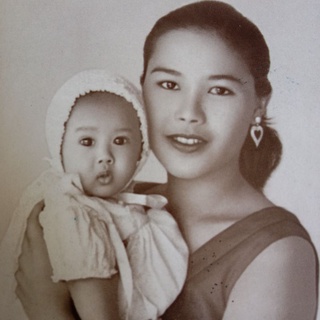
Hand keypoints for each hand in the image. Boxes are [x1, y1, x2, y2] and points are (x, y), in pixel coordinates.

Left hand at [15, 201, 73, 318]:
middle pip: (28, 235)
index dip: (37, 210)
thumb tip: (84, 230)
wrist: (51, 318)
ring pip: (26, 251)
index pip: (34, 224)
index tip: (44, 202)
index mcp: (38, 252)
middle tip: (49, 217)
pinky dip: (31, 259)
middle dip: (37, 223)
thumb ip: (76, 245)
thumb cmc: (64, 292)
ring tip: (48, 241)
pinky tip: (41, 264)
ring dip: (35, 242)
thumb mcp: (73, 264)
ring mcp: (21, 274)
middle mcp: (26, 260)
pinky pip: (24, 266)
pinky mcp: (20, 285)